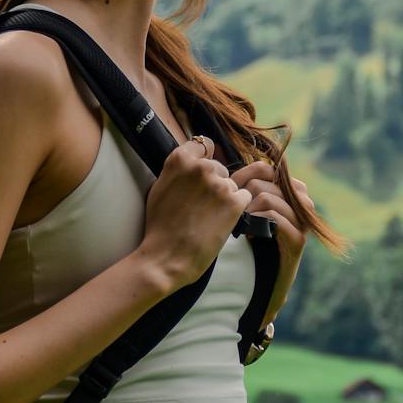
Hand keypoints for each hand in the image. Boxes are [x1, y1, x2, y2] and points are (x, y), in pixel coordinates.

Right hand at [141, 134, 253, 287]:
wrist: (167, 257)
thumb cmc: (160, 226)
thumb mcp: (159, 187)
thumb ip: (177, 170)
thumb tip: (191, 161)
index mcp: (180, 160)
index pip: (204, 145)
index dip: (205, 159)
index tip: (202, 174)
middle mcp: (201, 167)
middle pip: (219, 167)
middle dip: (214, 182)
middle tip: (201, 205)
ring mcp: (219, 184)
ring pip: (231, 184)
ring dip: (224, 197)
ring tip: (208, 217)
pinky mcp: (234, 202)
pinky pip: (243, 197)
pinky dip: (236, 208)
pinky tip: (221, 221)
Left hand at [229, 157, 312, 315]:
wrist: (264, 282)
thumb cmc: (254, 241)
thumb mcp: (252, 210)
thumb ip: (248, 188)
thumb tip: (228, 169)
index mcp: (293, 190)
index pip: (266, 168)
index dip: (244, 176)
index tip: (231, 192)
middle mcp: (303, 202)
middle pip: (265, 181)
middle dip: (243, 195)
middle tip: (235, 212)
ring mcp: (303, 221)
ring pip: (269, 198)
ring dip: (248, 210)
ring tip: (241, 223)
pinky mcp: (298, 240)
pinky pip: (275, 219)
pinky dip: (257, 223)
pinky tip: (249, 233)